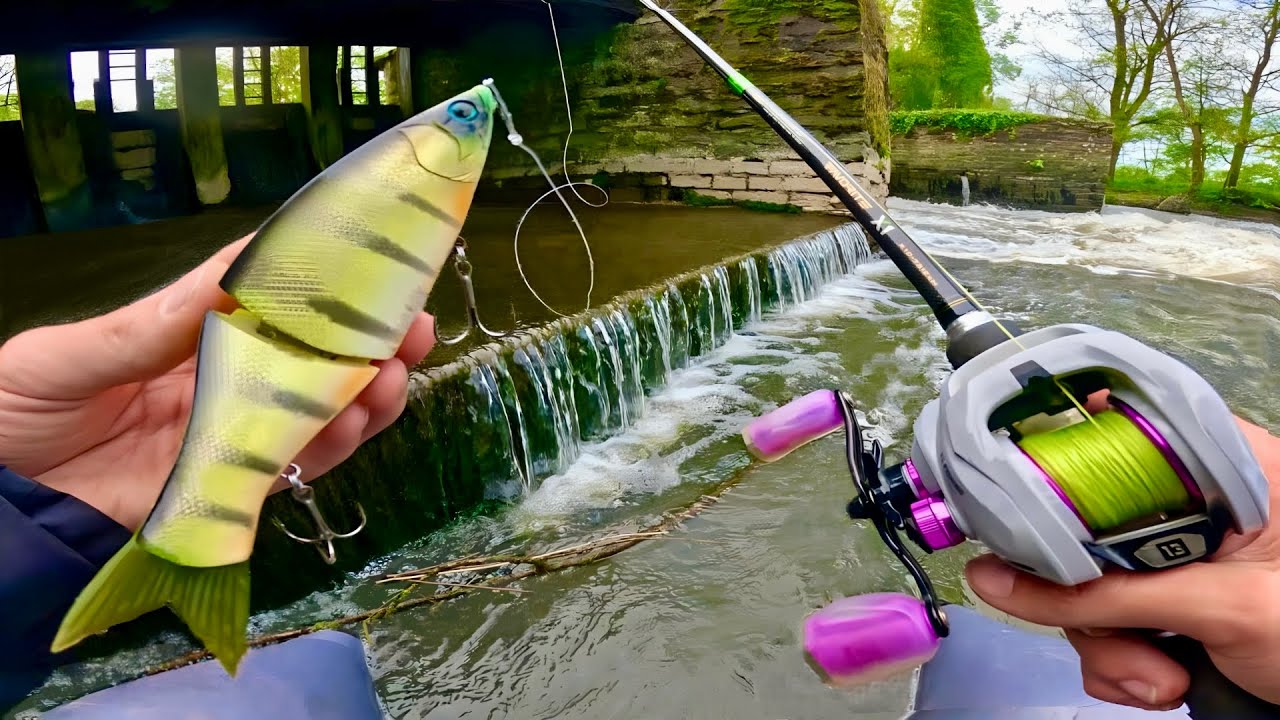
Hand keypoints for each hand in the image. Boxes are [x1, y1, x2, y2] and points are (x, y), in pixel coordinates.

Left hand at [0, 235, 435, 531]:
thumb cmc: (10, 411)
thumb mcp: (73, 354)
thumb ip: (158, 323)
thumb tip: (241, 267)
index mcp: (185, 338)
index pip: (267, 304)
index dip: (322, 286)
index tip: (372, 262)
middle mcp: (219, 383)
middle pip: (310, 361)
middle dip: (367, 341)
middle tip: (412, 321)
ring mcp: (226, 438)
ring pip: (316, 414)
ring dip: (364, 391)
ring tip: (397, 367)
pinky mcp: (223, 492)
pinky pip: (290, 468)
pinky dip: (332, 444)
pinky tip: (360, 415)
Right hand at [965, 411, 1279, 710]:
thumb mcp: (1221, 610)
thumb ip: (1102, 595)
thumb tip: (993, 579)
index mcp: (1228, 464)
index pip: (1120, 432)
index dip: (1061, 463)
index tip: (1015, 506)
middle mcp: (1200, 503)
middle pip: (1090, 524)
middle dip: (1092, 599)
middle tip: (1124, 642)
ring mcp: (1185, 558)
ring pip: (1093, 585)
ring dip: (1111, 645)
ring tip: (1162, 678)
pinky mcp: (1177, 606)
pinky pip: (1111, 625)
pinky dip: (1124, 664)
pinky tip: (1165, 682)